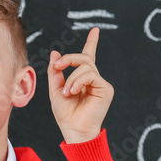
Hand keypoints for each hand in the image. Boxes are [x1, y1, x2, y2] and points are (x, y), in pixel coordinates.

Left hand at [47, 27, 113, 142]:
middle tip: (57, 67)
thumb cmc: (65, 113)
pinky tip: (73, 91)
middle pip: (83, 58)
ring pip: (86, 66)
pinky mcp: (106, 89)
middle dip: (69, 59)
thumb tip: (55, 53)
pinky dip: (78, 81)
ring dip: (71, 77)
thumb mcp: (55, 89)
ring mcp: (100, 83)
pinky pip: (91, 75)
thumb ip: (55, 71)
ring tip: (67, 92)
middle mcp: (93, 79)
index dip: (92, 43)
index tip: (95, 31)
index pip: (88, 56)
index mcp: (82, 78)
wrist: (73, 129)